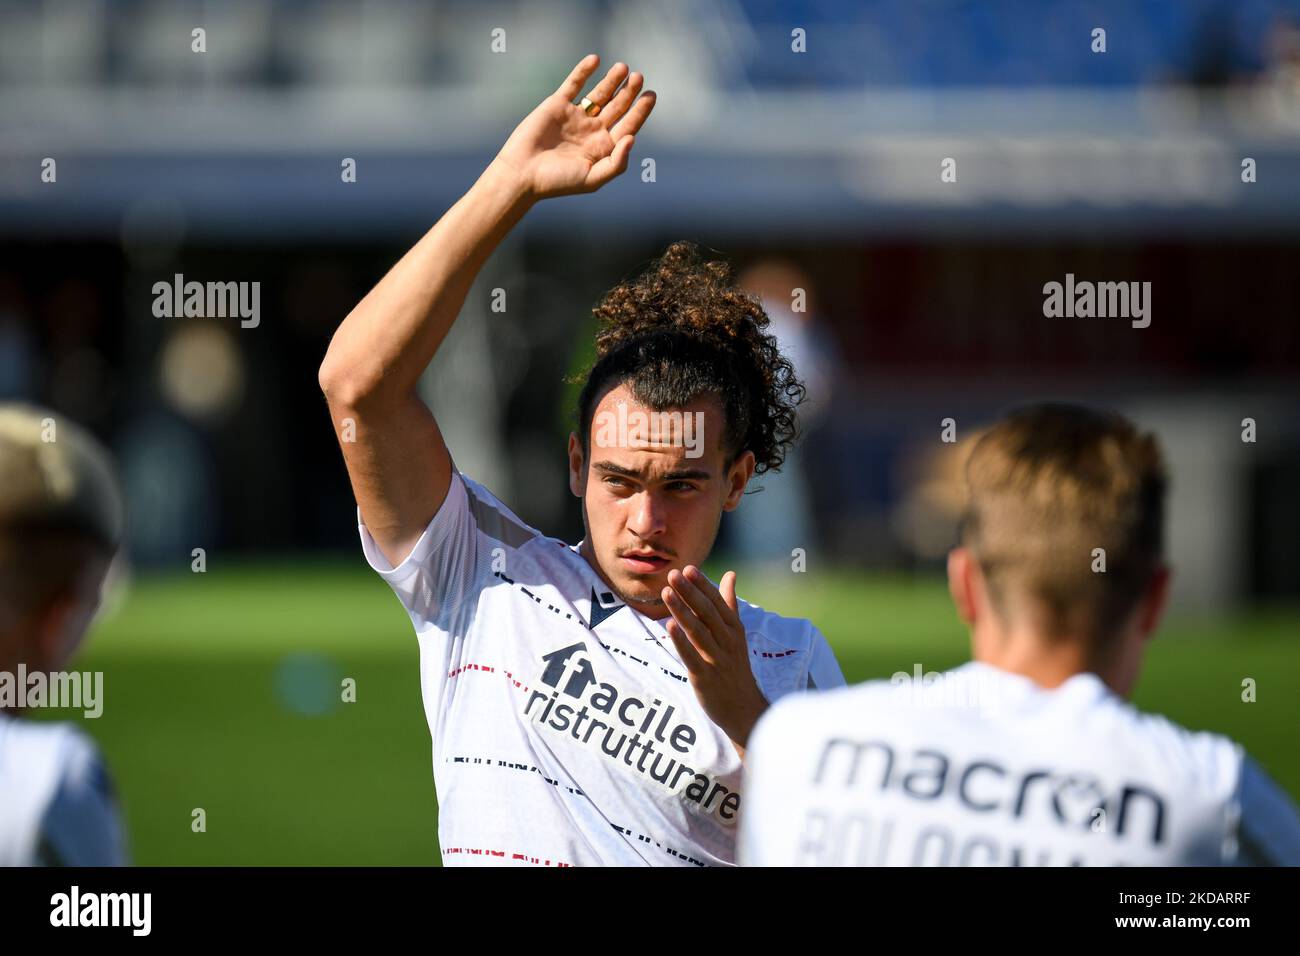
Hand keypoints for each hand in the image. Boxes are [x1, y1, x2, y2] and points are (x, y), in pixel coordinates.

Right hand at [493, 54, 656, 200]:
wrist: (523, 173)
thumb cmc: (558, 182)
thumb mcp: (593, 178)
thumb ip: (616, 162)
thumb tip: (632, 138)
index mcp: (603, 147)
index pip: (628, 125)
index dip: (640, 110)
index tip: (651, 95)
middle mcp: (592, 130)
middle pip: (617, 106)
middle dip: (629, 92)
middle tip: (639, 78)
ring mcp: (575, 116)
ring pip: (599, 93)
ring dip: (612, 80)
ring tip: (624, 67)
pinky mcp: (558, 105)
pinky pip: (573, 84)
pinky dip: (583, 71)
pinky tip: (595, 60)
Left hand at [661, 566, 767, 756]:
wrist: (743, 708)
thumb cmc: (735, 665)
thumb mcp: (735, 633)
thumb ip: (729, 603)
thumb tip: (730, 573)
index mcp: (733, 629)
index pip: (717, 602)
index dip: (702, 585)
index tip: (688, 568)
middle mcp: (727, 641)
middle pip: (707, 613)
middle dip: (690, 593)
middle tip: (673, 574)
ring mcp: (717, 659)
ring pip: (698, 631)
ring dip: (682, 611)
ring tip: (666, 593)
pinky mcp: (705, 676)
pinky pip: (692, 656)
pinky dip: (681, 641)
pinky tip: (669, 626)